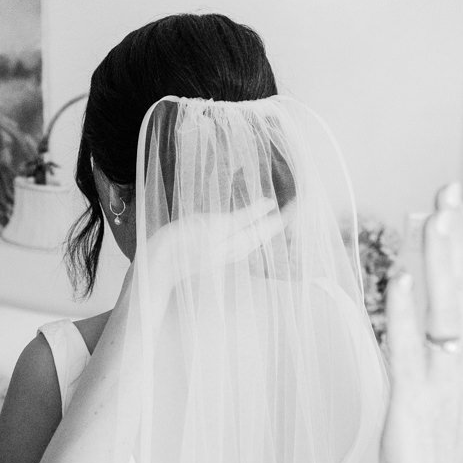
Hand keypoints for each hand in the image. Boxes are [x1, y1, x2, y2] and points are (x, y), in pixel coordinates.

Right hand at [139, 196, 283, 285]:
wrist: (160, 264)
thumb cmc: (184, 242)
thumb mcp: (216, 225)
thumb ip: (244, 216)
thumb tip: (269, 204)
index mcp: (242, 242)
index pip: (274, 226)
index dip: (288, 213)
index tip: (302, 198)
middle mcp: (239, 250)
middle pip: (268, 233)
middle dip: (282, 219)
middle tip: (295, 202)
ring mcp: (227, 253)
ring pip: (257, 237)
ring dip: (268, 224)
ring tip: (279, 212)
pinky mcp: (216, 252)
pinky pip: (244, 240)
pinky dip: (253, 228)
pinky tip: (248, 224)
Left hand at [381, 184, 462, 462]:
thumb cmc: (439, 438)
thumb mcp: (452, 378)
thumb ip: (449, 339)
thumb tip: (431, 299)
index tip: (455, 203)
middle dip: (458, 234)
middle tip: (448, 190)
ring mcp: (443, 374)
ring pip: (445, 307)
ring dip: (440, 260)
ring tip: (434, 217)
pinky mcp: (413, 394)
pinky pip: (409, 346)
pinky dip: (405, 311)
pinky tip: (400, 279)